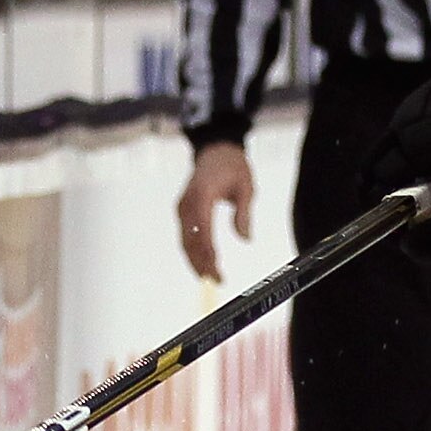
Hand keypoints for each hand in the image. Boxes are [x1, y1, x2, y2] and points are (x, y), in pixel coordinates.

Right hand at [177, 141, 252, 280]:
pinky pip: (186, 235)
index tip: (217, 268)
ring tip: (211, 277)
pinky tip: (203, 264)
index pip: (204, 228)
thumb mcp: (247, 187)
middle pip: (190, 239)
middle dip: (201, 262)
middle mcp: (188, 202)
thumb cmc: (233, 167)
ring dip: (196, 260)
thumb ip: (244, 213)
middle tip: (217, 280)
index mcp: (203, 194)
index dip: (209, 251)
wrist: (216, 150)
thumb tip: (245, 239)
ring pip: (185, 240)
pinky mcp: (183, 210)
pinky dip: (193, 250)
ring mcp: (183, 206)